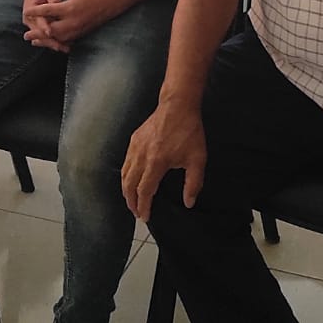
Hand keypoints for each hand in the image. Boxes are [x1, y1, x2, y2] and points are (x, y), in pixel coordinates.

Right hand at [21, 0, 66, 51]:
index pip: (37, 20)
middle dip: (50, 40)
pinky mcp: (40, 27)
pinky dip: (55, 41)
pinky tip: (65, 45)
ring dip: (53, 44)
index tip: (49, 31)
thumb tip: (57, 1)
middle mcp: (30, 20)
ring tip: (65, 48)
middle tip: (61, 46)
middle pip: (40, 33)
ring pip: (43, 38)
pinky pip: (47, 36)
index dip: (44, 26)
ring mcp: (35, 25)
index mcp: (29, 10)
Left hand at [22, 0, 123, 46]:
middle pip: (50, 30)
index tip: (27, 12)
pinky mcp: (81, 33)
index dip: (36, 11)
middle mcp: (73, 21)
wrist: (111, 1)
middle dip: (37, 33)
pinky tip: (50, 43)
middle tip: (26, 35)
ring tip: (34, 42)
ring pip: (58, 38)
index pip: (48, 11)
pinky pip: (66, 41)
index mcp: (70, 7)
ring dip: (45, 41)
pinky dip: (56, 42)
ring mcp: (78, 29)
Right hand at [121, 103, 206, 221]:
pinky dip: (125, 175)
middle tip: (137, 213)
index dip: (143, 207)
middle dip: (131, 202)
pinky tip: (131, 179)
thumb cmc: (189, 131)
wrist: (178, 105)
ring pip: (124, 174)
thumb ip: (193, 183)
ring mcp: (135, 147)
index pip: (144, 191)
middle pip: (129, 186)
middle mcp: (141, 156)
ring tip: (132, 200)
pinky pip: (125, 162)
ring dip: (126, 190)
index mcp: (156, 163)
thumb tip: (189, 203)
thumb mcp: (198, 159)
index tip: (145, 217)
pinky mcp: (134, 139)